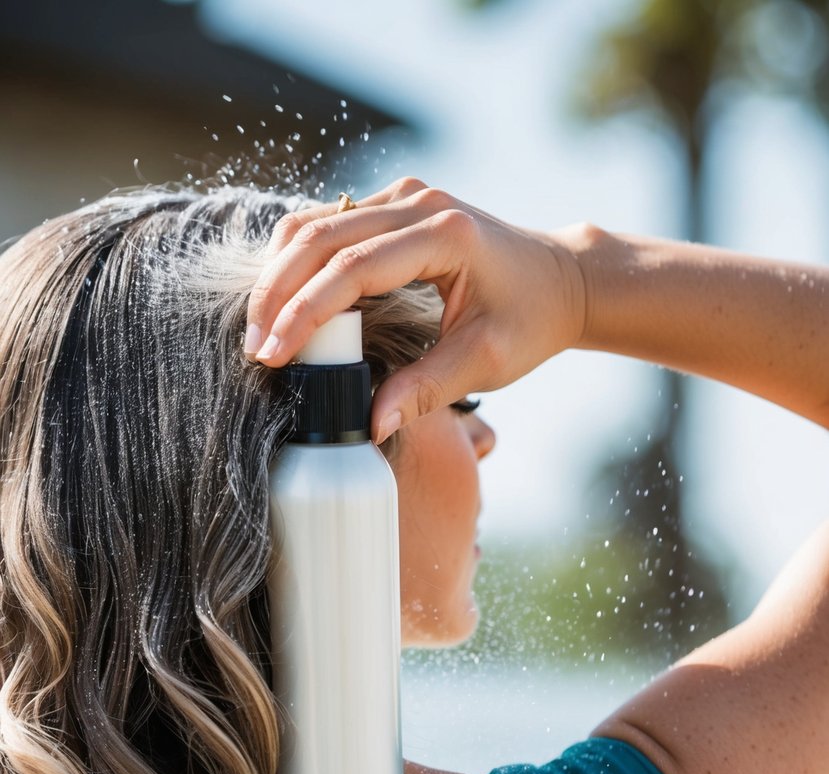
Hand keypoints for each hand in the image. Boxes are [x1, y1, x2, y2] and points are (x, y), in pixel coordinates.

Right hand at [245, 178, 587, 443]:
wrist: (560, 279)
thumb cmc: (529, 321)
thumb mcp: (485, 362)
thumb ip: (426, 391)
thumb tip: (370, 425)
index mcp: (445, 234)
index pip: (353, 266)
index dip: (306, 311)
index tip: (272, 353)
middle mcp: (419, 202)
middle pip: (320, 236)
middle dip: (277, 293)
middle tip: (253, 346)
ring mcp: (404, 196)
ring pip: (315, 222)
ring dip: (279, 273)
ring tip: (259, 328)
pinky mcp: (393, 204)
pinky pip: (328, 223)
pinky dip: (297, 259)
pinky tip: (280, 300)